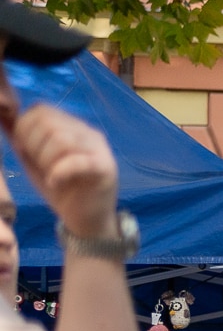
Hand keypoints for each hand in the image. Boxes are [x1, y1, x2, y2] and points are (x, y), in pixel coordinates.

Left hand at [11, 103, 117, 239]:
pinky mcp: (105, 168)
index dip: (24, 127)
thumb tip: (3, 116)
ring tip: (49, 175)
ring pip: (62, 139)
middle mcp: (88, 133)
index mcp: (72, 127)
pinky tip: (55, 183)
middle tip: (37, 165)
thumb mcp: (34, 162)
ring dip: (45, 159)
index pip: (41, 109)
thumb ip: (21, 139)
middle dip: (32, 144)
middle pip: (49, 122)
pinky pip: (76, 161)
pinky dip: (58, 172)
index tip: (23, 150)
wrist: (86, 221)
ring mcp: (99, 149)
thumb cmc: (60, 190)